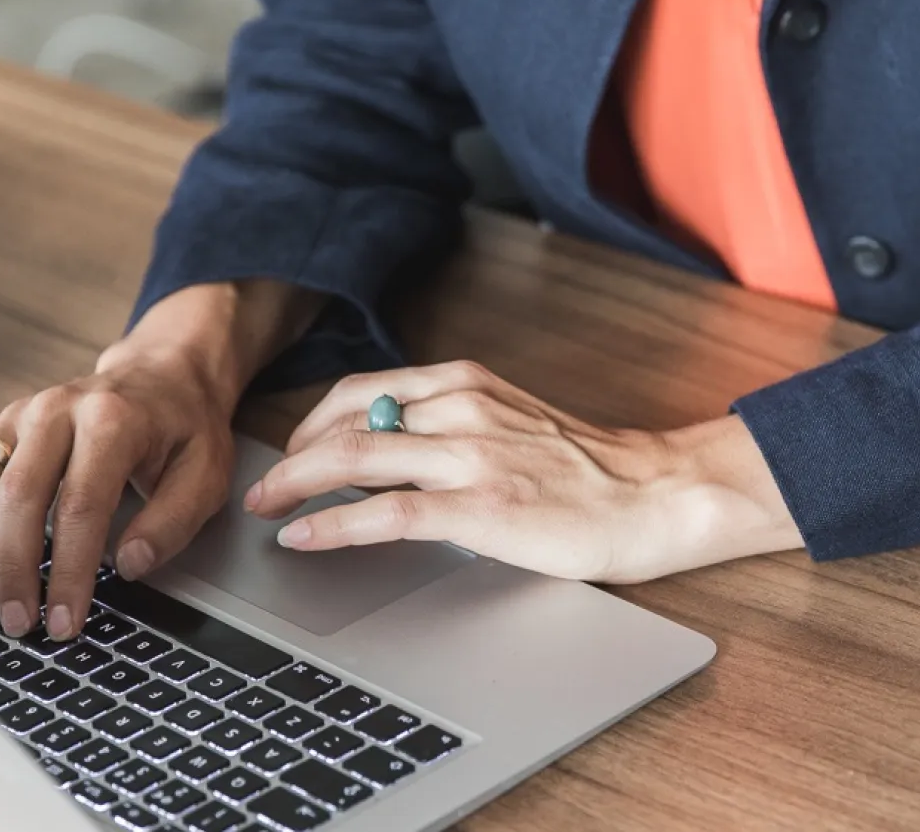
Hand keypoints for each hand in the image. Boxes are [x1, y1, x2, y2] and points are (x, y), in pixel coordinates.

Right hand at [0, 345, 234, 639]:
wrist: (161, 376)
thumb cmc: (182, 429)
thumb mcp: (206, 473)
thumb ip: (173, 521)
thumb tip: (130, 566)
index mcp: (112, 421)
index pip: (80, 505)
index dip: (70, 571)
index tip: (66, 620)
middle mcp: (55, 411)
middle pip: (16, 496)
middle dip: (14, 569)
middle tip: (20, 623)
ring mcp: (17, 416)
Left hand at [248, 361, 804, 582]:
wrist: (655, 495)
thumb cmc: (589, 470)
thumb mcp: (513, 422)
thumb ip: (456, 425)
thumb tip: (390, 449)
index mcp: (469, 384)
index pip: (364, 389)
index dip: (312, 420)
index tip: (290, 449)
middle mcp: (462, 409)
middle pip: (347, 420)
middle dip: (290, 454)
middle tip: (264, 486)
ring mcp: (470, 458)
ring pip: (355, 456)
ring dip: (294, 483)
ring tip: (265, 507)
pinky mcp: (481, 509)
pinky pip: (386, 513)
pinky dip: (333, 523)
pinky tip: (304, 536)